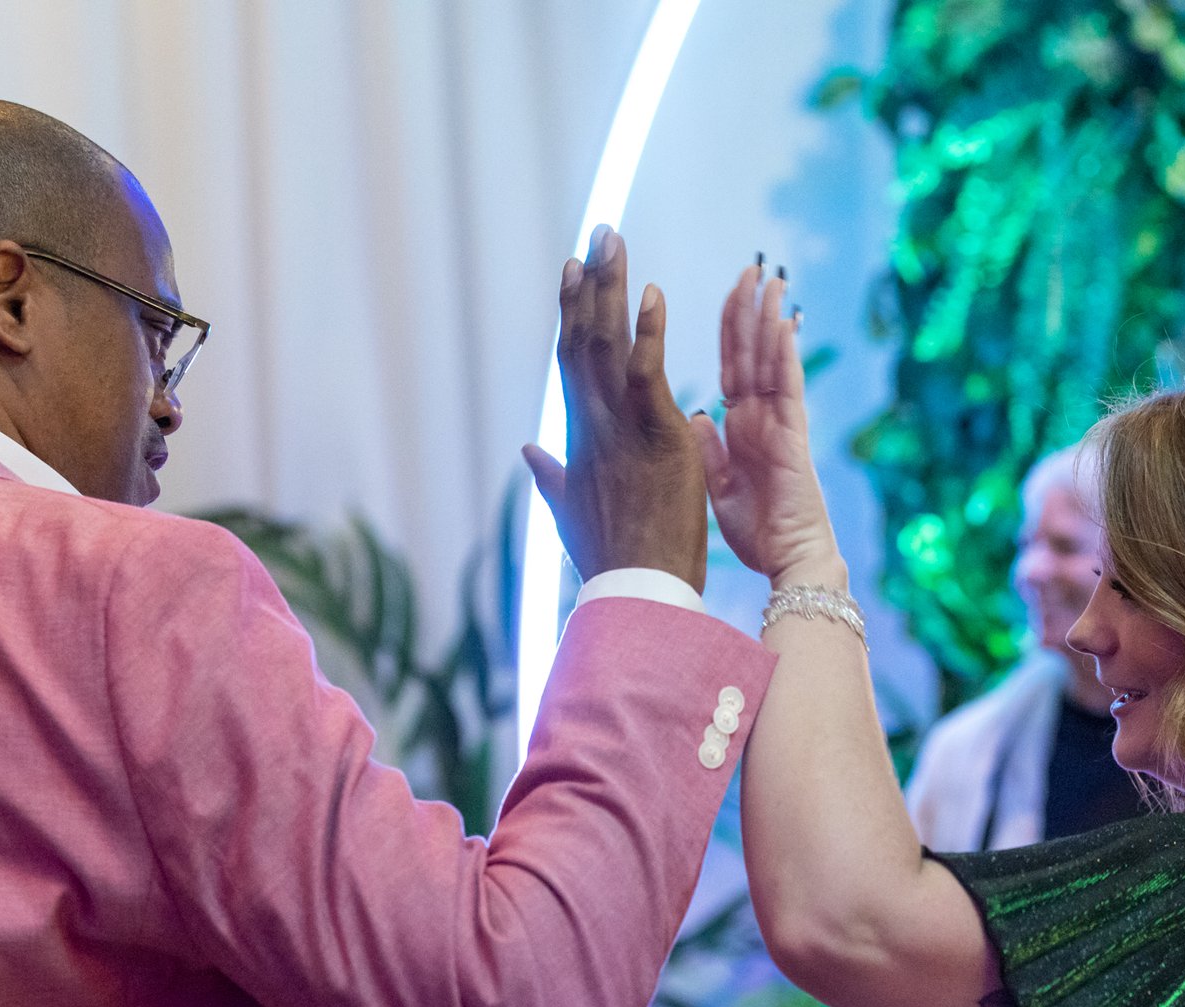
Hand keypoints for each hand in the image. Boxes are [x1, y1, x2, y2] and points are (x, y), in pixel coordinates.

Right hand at [521, 227, 707, 591]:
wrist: (635, 590)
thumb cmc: (610, 559)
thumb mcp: (570, 512)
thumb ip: (550, 475)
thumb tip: (528, 451)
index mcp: (579, 439)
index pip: (572, 362)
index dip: (571, 315)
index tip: (572, 274)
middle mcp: (592, 424)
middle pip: (584, 340)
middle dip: (588, 286)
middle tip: (595, 237)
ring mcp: (620, 427)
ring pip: (608, 345)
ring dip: (611, 290)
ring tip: (613, 243)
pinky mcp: (656, 435)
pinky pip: (648, 371)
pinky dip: (649, 331)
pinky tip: (651, 294)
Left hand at [695, 263, 840, 584]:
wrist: (788, 563)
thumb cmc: (759, 533)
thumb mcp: (719, 486)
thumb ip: (709, 448)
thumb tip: (697, 414)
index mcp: (742, 428)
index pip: (733, 368)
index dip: (730, 332)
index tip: (730, 296)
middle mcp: (762, 418)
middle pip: (754, 353)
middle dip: (752, 310)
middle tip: (752, 268)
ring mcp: (780, 423)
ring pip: (774, 360)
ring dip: (771, 319)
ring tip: (772, 279)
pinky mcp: (792, 436)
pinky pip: (787, 387)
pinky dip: (785, 355)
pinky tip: (784, 323)